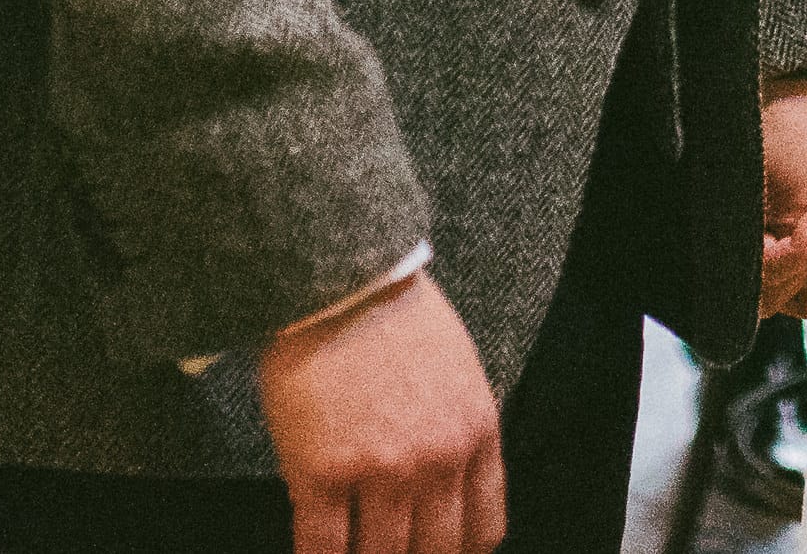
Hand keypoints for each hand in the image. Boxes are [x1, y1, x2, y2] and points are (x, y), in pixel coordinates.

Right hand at [256, 270, 504, 553]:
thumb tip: (448, 489)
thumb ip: (460, 434)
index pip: (484, 531)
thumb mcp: (459, 374)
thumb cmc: (395, 317)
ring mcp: (382, 470)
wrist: (340, 279)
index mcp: (476, 435)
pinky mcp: (323, 472)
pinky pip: (323, 549)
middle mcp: (438, 461)